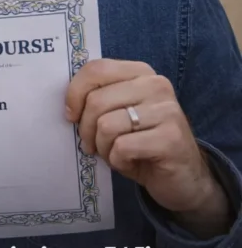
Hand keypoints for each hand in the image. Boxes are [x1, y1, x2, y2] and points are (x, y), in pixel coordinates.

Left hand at [65, 58, 230, 236]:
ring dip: (102, 147)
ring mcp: (167, 111)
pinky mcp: (171, 138)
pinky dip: (117, 160)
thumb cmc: (140, 143)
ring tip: (114, 153)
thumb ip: (97, 99)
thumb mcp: (117, 114)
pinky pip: (122, 147)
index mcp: (140, 73)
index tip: (71, 115)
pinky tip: (130, 161)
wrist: (181, 177)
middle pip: (96, 101)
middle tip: (92, 144)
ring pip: (106, 125)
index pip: (96, 69)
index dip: (74, 94)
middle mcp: (157, 85)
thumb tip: (66, 105)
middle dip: (86, 129)